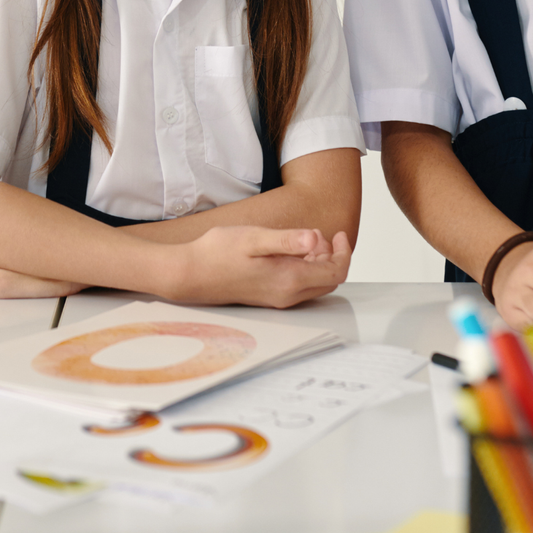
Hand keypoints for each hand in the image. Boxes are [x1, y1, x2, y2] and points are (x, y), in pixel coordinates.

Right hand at [169, 226, 351, 308]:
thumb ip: (287, 240)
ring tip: (305, 242)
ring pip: (314, 285)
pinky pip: (299, 287)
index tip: (337, 234)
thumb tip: (315, 240)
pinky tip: (288, 255)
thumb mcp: (254, 238)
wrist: (190, 274)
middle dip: (332, 258)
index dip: (343, 252)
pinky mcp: (268, 297)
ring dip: (318, 264)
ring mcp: (277, 299)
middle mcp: (287, 295)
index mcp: (289, 280)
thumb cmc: (218, 253)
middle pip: (329, 281)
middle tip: (321, 237)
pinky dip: (304, 270)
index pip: (336, 272)